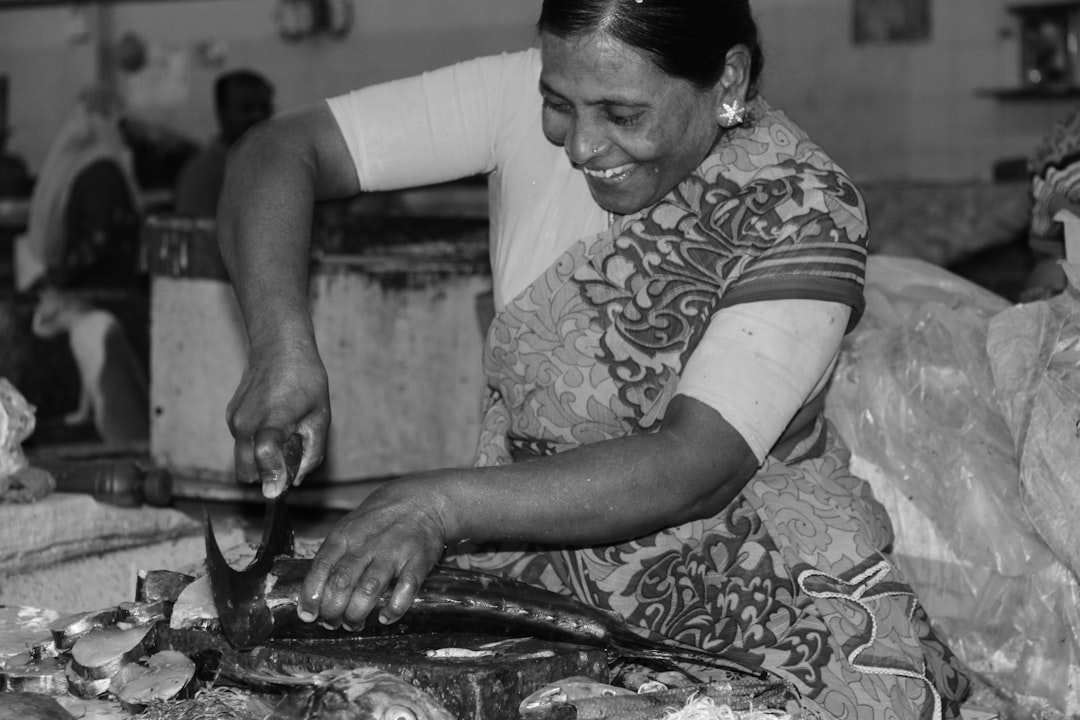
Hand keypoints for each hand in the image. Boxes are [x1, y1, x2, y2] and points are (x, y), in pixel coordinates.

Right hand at [225, 337, 329, 496]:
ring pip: (242, 458)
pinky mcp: (231, 415)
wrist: (279, 347)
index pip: (264, 457)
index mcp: (271, 421)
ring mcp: (234, 420)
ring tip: (285, 435)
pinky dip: (255, 444)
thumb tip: (296, 480)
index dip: (273, 477)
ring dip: (261, 459)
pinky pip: (241, 442)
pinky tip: (274, 423)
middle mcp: (246, 423)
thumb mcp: (320, 418)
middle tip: (288, 460)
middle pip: (246, 472)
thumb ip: (311, 453)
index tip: (281, 488)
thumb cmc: (305, 379)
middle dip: (265, 475)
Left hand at [298, 477, 447, 629]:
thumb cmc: (380, 519)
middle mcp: (368, 543)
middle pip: (342, 582)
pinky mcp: (418, 560)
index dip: (311, 594)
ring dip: (357, 613)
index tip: (307, 615)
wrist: (422, 500)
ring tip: (353, 624)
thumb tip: (315, 592)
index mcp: (346, 535)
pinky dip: (394, 608)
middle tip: (332, 622)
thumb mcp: (350, 527)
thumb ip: (334, 556)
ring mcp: (394, 552)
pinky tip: (385, 618)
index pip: (322, 566)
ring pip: (369, 589)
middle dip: (332, 610)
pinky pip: (406, 589)